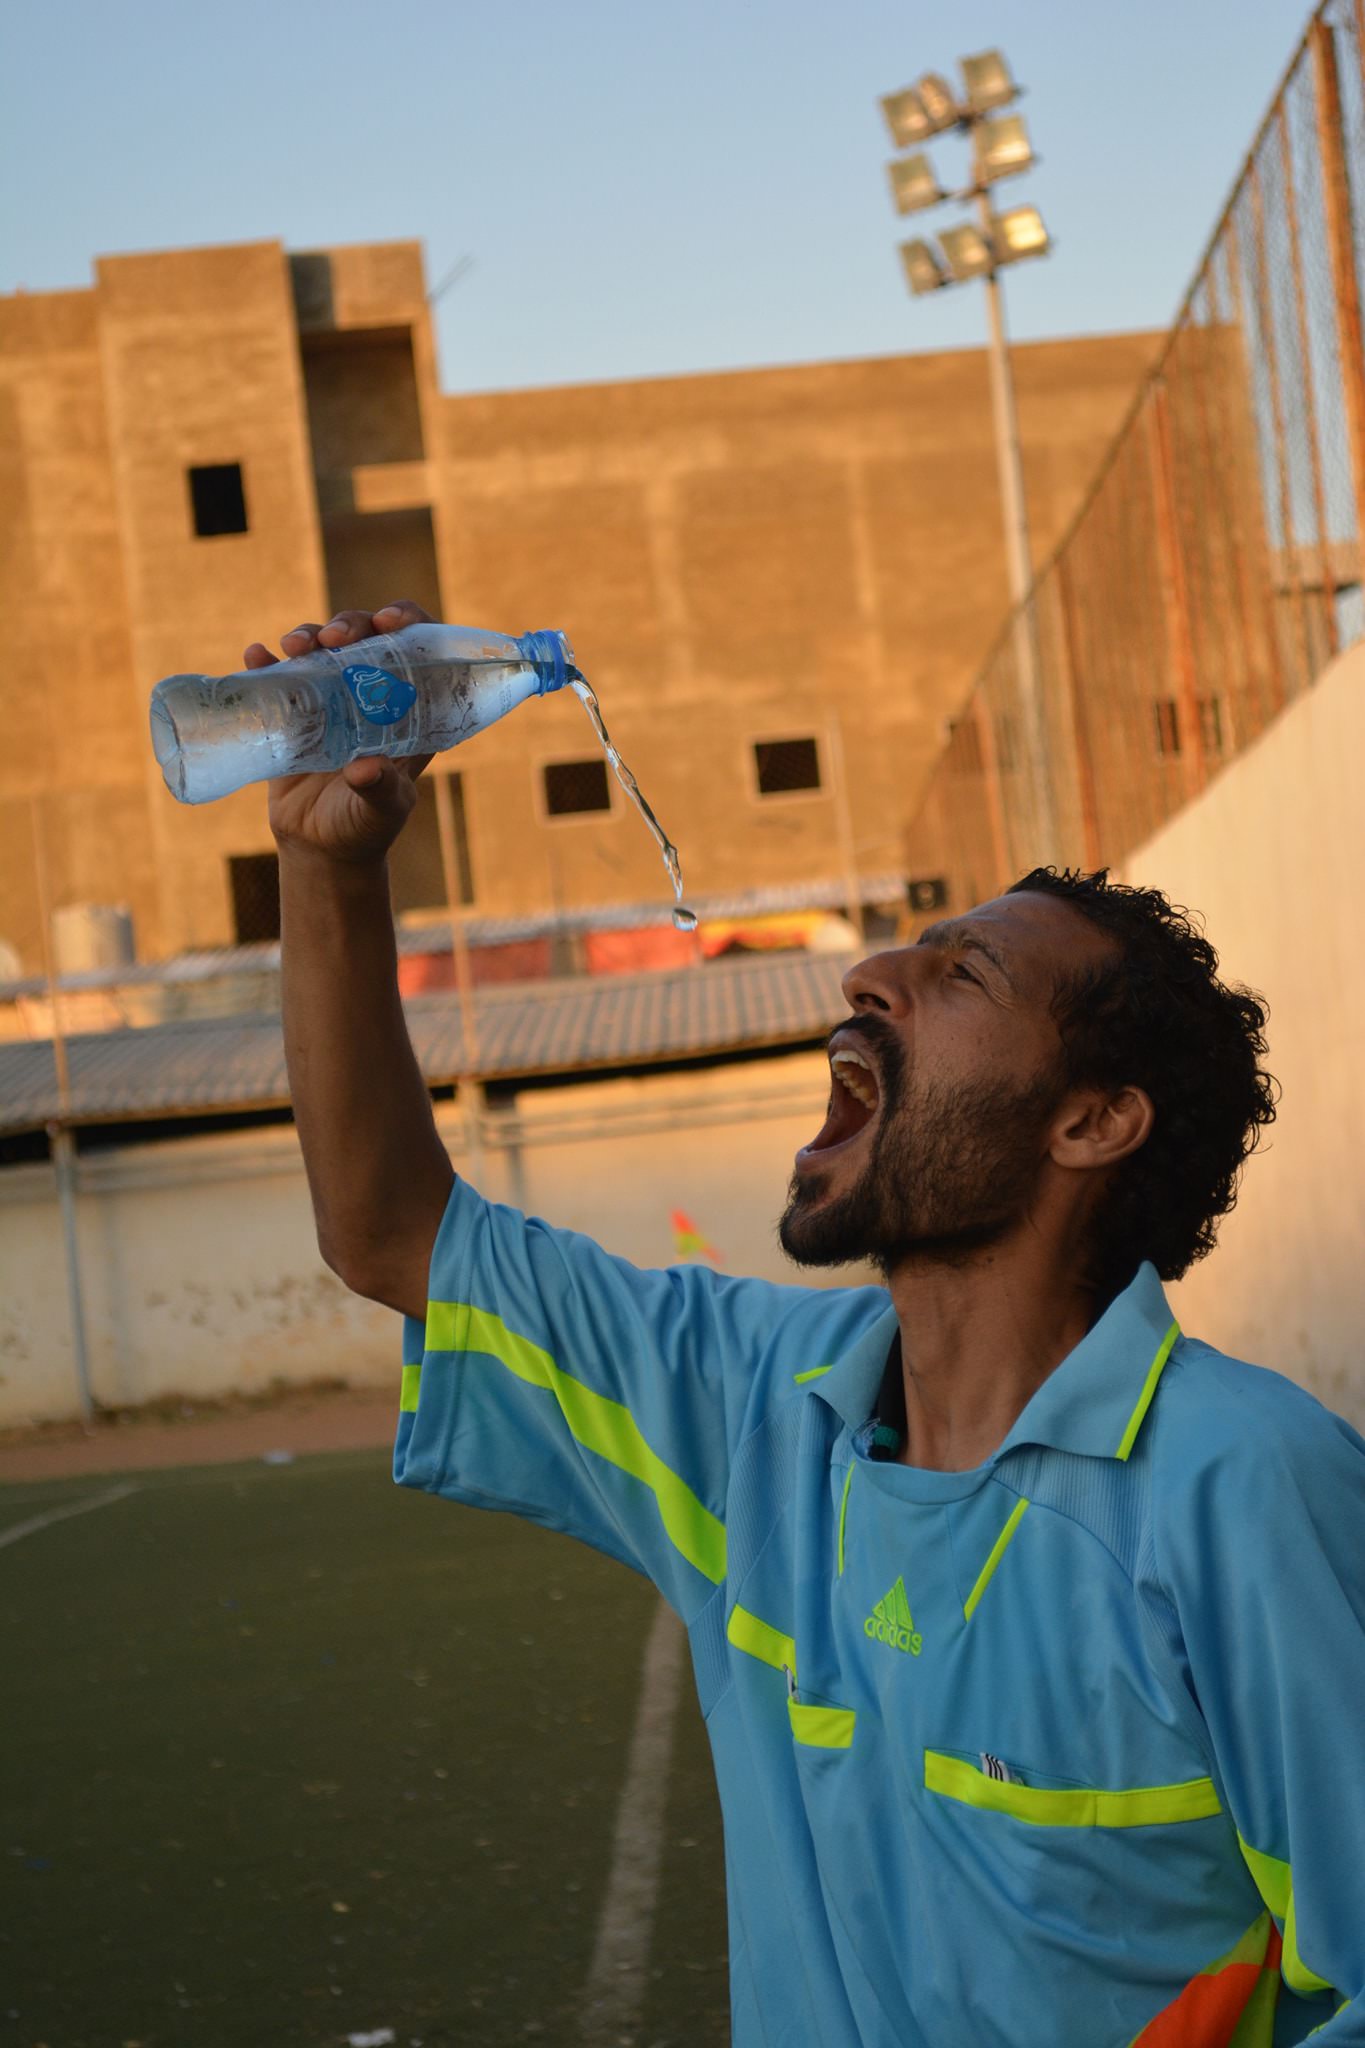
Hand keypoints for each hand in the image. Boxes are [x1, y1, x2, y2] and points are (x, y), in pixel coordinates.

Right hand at [244, 602, 434, 864]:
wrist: (319, 847)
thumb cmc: (363, 829)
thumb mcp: (380, 811)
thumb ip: (380, 790)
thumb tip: (365, 769)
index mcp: (408, 711)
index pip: (419, 651)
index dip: (409, 623)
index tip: (390, 622)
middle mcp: (371, 696)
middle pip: (366, 638)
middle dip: (351, 624)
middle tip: (334, 638)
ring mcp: (331, 700)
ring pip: (323, 648)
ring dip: (309, 634)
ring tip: (293, 646)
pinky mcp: (294, 712)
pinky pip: (279, 675)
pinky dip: (266, 660)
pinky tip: (256, 655)